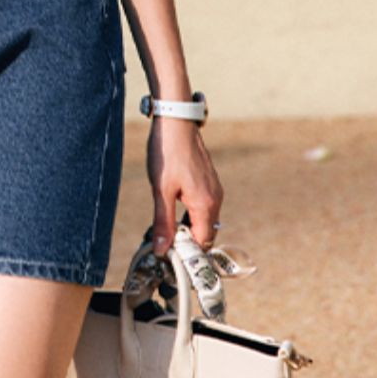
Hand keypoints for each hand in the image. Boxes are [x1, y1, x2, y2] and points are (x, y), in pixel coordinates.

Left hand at [147, 118, 223, 254]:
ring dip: (187, 227)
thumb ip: (163, 222)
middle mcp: (215, 198)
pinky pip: (203, 206)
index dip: (188, 252)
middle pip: (205, 232)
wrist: (175, 121)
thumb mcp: (161, 191)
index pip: (203, 242)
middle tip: (164, 243)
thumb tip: (162, 250)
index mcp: (206, 204)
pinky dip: (190, 213)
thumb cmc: (167, 153)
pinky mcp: (208, 181)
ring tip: (165, 227)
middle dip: (187, 241)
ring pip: (204, 219)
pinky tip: (172, 207)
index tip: (169, 256)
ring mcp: (214, 188)